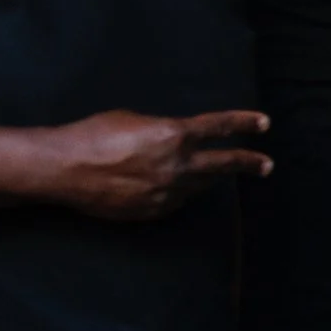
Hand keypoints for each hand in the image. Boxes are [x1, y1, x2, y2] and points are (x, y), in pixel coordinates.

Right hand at [33, 109, 271, 219]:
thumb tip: (175, 139)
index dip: (245, 124)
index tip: (264, 123)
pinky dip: (180, 192)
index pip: (220, 127)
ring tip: (220, 173)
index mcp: (175, 135)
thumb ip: (164, 131)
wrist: (64, 169)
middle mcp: (178, 165)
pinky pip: (177, 200)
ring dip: (211, 177)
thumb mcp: (135, 121)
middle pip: (224, 164)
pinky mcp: (155, 210)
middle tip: (266, 165)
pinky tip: (174, 187)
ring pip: (201, 185)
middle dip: (248, 163)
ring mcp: (168, 192)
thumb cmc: (93, 135)